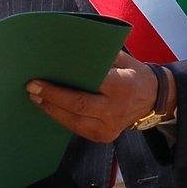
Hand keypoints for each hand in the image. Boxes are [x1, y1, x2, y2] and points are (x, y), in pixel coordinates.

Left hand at [25, 51, 157, 142]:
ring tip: (36, 98)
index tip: (40, 79)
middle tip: (32, 89)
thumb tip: (68, 50)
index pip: (88, 86)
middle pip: (77, 106)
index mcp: (121, 86)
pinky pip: (77, 129)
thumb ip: (100, 56)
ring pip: (74, 122)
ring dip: (52, 110)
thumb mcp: (122, 59)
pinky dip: (62, 118)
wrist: (153, 99)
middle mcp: (115, 110)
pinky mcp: (104, 137)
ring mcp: (110, 127)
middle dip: (51, 98)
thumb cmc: (134, 75)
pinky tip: (50, 108)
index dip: (61, 86)